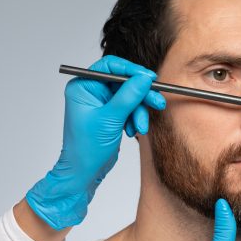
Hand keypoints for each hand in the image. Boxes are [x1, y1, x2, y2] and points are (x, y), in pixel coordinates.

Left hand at [25, 55, 165, 229]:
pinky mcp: (111, 114)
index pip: (110, 67)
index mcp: (83, 86)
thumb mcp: (110, 119)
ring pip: (130, 96)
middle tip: (157, 102)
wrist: (84, 173)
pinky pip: (130, 108)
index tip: (150, 78)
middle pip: (124, 82)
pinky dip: (135, 118)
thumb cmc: (86, 148)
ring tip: (140, 128)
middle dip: (141, 95)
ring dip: (139, 111)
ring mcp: (101, 103)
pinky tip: (132, 132)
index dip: (132, 70)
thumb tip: (144, 77)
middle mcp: (91, 91)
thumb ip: (128, 96)